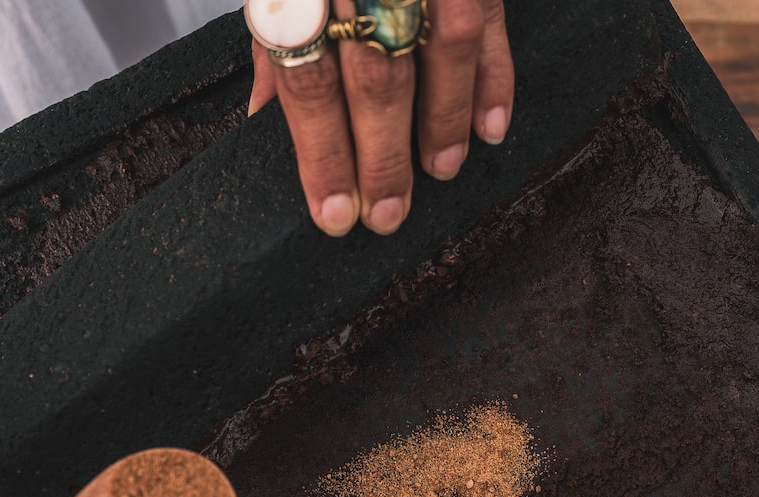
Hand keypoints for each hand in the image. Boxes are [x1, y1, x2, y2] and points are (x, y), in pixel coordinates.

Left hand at [248, 0, 513, 235]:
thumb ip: (272, 42)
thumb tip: (263, 119)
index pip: (309, 80)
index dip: (322, 152)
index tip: (334, 211)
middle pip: (375, 76)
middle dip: (382, 155)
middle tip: (387, 214)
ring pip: (442, 48)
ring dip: (443, 120)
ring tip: (442, 170)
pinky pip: (488, 20)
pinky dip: (494, 77)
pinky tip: (490, 127)